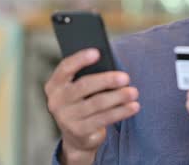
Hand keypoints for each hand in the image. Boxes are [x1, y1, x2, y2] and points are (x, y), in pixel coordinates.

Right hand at [44, 49, 139, 164]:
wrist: (77, 135)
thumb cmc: (82, 102)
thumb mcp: (79, 89)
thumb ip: (87, 76)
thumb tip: (111, 66)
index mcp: (54, 85)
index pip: (65, 68)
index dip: (80, 59)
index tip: (97, 52)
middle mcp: (56, 101)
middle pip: (84, 86)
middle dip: (107, 80)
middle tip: (126, 77)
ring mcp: (66, 118)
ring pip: (97, 103)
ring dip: (118, 97)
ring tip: (134, 92)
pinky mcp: (79, 131)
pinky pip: (103, 119)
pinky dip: (121, 112)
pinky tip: (133, 107)